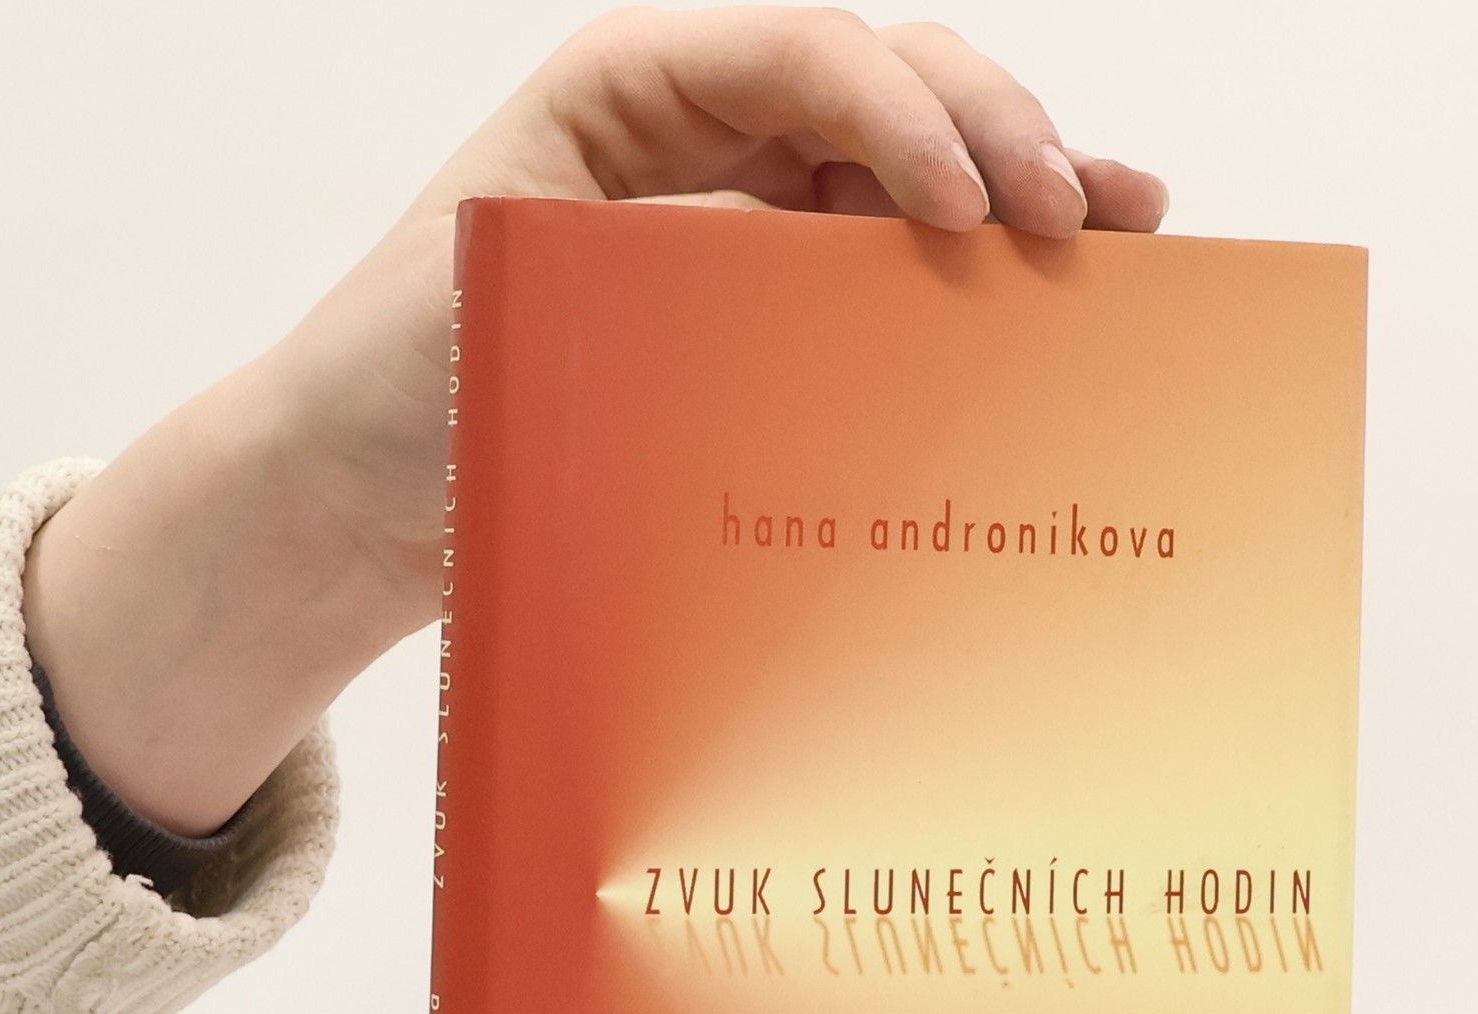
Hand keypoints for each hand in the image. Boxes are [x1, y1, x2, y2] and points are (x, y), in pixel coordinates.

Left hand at [23, 8, 1167, 834]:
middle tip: (1072, 214)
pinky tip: (1059, 272)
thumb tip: (824, 276)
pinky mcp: (767, 314)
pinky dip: (974, 269)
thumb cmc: (396, 380)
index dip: (904, 108)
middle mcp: (704, 140)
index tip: (964, 204)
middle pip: (886, 88)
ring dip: (1019, 184)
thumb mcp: (516, 299)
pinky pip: (886, 269)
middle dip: (992, 135)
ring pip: (911, 170)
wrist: (359, 493)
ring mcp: (746, 222)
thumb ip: (668, 267)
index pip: (804, 55)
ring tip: (1118, 222)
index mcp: (631, 95)